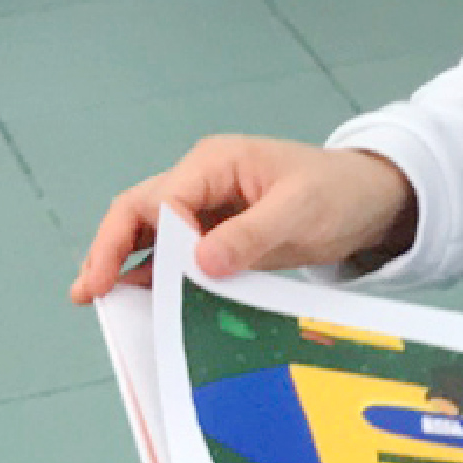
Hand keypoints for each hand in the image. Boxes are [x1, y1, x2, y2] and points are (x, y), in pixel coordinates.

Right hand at [68, 135, 419, 301]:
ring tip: (98, 300)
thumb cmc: (341, 194)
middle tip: (87, 291)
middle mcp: (204, 181)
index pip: (160, 200)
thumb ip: (251, 235)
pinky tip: (140, 299)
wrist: (375, 201)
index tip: (126, 278)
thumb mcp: (300, 213)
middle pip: (141, 212)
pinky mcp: (222, 234)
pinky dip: (159, 274)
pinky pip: (180, 254)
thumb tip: (199, 262)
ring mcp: (210, 208)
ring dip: (126, 263)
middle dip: (110, 249)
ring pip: (153, 234)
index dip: (136, 239)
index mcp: (216, 163)